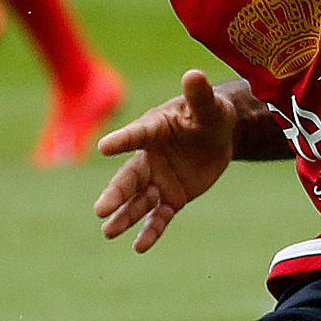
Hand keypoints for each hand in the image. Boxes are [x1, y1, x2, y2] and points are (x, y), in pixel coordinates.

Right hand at [91, 69, 241, 253]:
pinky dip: (150, 231)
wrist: (220, 134)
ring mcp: (158, 180)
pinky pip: (158, 217)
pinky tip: (139, 246)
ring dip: (124, 217)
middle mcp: (149, 157)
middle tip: (100, 210)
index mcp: (152, 129)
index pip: (136, 135)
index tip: (104, 147)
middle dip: (115, 194)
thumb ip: (199, 94)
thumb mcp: (208, 105)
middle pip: (128, 178)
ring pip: (138, 201)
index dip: (122, 140)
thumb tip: (194, 74)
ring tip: (108, 232)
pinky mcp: (171, 198)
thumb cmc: (209, 113)